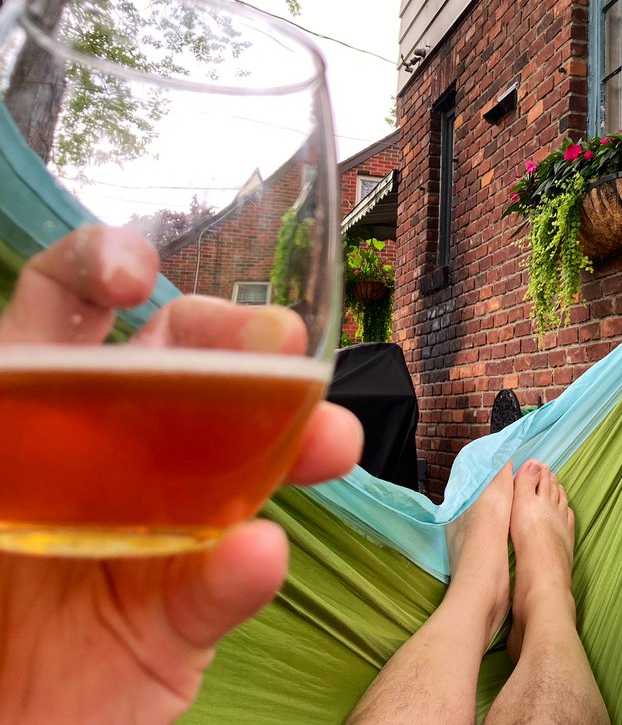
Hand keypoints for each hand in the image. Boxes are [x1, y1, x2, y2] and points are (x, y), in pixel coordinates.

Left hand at [0, 225, 361, 722]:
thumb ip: (6, 452)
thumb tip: (140, 445)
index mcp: (35, 417)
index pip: (68, 307)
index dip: (101, 264)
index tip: (136, 278)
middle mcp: (103, 456)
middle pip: (183, 364)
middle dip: (239, 341)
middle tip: (281, 344)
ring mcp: (155, 532)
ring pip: (238, 464)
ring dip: (293, 439)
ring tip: (330, 443)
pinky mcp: (186, 615)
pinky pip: (222, 585)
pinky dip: (242, 571)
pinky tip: (256, 555)